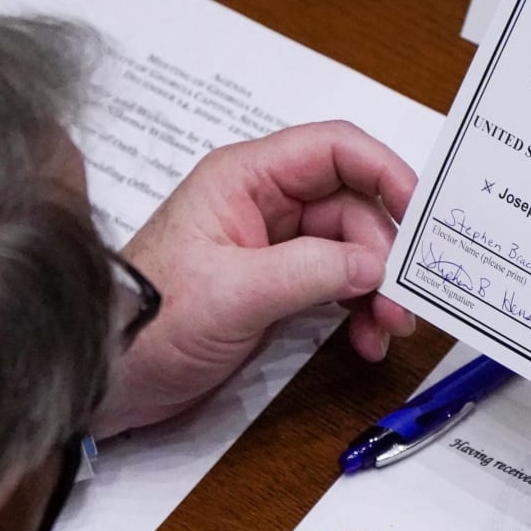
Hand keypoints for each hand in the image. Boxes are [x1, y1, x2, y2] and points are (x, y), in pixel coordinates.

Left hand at [91, 121, 418, 436]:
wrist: (109, 379)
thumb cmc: (147, 323)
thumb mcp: (234, 293)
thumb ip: (310, 271)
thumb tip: (374, 264)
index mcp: (244, 180)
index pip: (333, 150)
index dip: (385, 172)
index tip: (420, 213)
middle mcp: (262, 204)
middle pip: (352, 206)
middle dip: (385, 251)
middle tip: (403, 297)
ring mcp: (271, 248)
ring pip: (351, 251)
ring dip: (378, 287)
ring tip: (388, 326)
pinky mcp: (275, 288)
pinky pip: (336, 286)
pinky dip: (359, 311)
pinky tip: (365, 340)